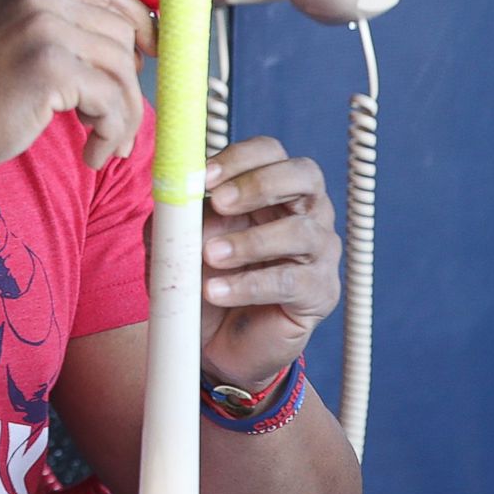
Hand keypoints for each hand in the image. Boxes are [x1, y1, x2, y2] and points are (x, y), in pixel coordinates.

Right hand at [0, 0, 155, 175]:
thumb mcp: (7, 40)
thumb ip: (53, 30)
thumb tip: (124, 49)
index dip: (138, 22)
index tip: (148, 56)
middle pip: (120, 34)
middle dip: (128, 86)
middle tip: (113, 124)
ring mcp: (42, 28)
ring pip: (122, 71)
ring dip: (122, 117)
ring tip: (103, 144)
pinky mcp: (49, 67)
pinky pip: (111, 101)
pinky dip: (111, 134)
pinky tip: (91, 153)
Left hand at [198, 136, 341, 391]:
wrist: (213, 341)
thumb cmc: (200, 277)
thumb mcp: (175, 240)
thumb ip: (174, 214)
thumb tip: (179, 192)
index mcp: (270, 188)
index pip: (270, 152)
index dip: (239, 158)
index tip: (204, 178)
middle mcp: (304, 211)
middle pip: (304, 175)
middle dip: (259, 184)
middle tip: (221, 203)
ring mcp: (317, 252)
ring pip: (301, 231)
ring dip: (250, 241)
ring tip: (210, 256)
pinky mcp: (319, 293)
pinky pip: (291, 281)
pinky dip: (249, 284)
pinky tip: (216, 291)